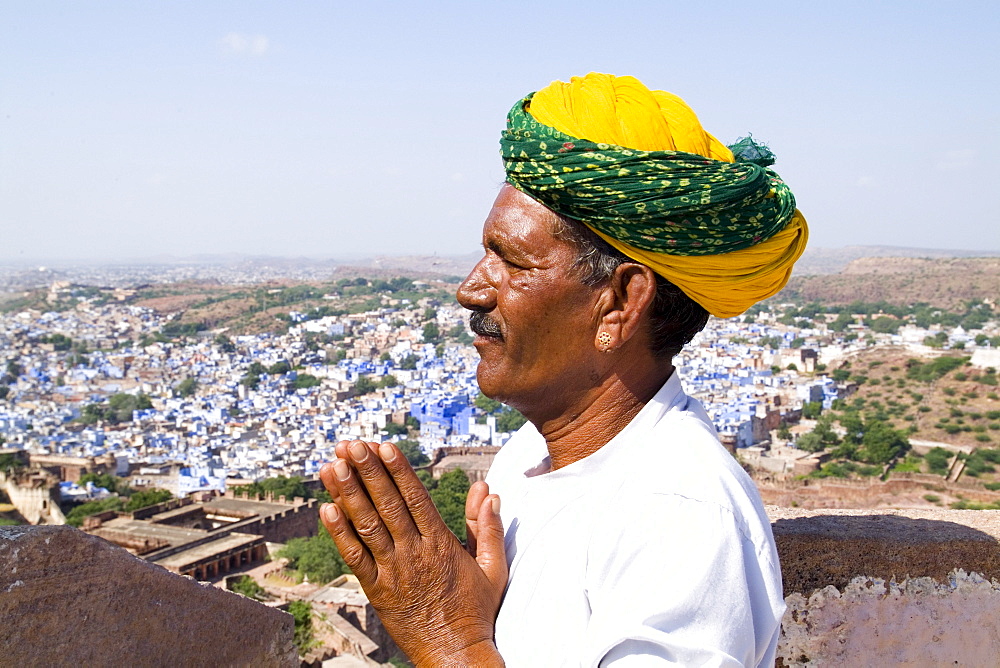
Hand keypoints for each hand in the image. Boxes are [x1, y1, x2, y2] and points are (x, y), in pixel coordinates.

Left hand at [320, 440, 506, 666]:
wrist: (457, 656)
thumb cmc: (476, 611)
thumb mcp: (493, 567)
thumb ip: (488, 528)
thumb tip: (488, 491)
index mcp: (441, 544)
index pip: (415, 498)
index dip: (398, 470)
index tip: (384, 446)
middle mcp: (414, 553)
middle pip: (387, 504)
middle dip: (367, 471)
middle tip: (351, 444)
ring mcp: (393, 572)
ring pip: (366, 526)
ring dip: (347, 494)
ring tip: (332, 466)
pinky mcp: (377, 592)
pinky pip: (354, 559)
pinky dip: (339, 534)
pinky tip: (326, 509)